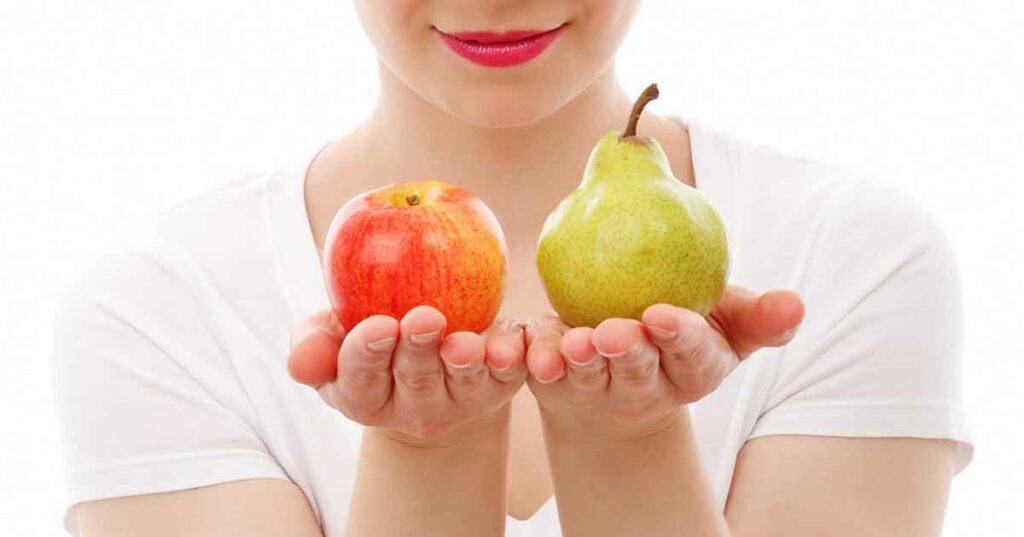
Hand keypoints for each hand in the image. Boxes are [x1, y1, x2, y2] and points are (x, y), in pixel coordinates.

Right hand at [287, 305, 526, 444]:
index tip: (377, 324)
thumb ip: (312, 344)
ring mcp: (459, 400)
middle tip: (423, 318)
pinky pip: (508, 373)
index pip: (360, 382)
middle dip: (417, 352)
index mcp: (365, 397)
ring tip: (463, 341)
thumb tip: (298, 362)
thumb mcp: (333, 333)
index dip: (367, 355)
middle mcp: (413, 408)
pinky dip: (510, 359)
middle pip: (415, 383)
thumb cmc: (371, 332)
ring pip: (463, 383)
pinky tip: (508, 344)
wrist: (429, 337)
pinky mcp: (499, 385)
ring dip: (464, 362)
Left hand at [525, 286, 804, 437]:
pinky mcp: (558, 381)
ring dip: (580, 361)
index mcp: (692, 369)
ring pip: (589, 376)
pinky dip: (539, 360)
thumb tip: (796, 305)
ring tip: (575, 343)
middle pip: (637, 370)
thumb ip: (758, 316)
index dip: (680, 338)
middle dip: (628, 353)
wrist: (623, 360)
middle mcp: (646, 385)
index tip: (663, 315)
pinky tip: (533, 349)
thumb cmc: (681, 330)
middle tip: (614, 332)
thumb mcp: (725, 321)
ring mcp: (599, 387)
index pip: (691, 355)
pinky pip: (546, 370)